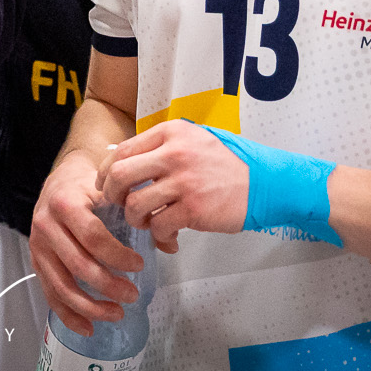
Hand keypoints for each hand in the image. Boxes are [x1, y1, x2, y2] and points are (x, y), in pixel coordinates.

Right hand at [29, 145, 146, 334]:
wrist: (59, 182)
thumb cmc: (87, 186)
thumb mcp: (111, 189)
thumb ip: (140, 214)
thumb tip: (169, 244)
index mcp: (65, 203)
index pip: (93, 236)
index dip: (117, 256)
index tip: (139, 264)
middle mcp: (46, 225)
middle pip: (78, 265)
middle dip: (108, 286)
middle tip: (132, 295)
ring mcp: (38, 246)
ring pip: (62, 286)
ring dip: (90, 307)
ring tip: (117, 314)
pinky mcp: (36, 262)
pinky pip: (50, 294)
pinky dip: (69, 315)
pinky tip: (88, 327)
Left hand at [103, 120, 250, 245]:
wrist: (264, 183)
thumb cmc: (226, 163)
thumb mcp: (192, 139)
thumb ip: (160, 146)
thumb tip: (119, 158)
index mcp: (171, 133)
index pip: (122, 150)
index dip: (106, 172)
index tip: (106, 185)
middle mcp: (174, 153)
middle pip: (119, 175)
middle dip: (112, 195)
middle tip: (119, 205)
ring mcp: (184, 182)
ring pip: (135, 206)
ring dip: (136, 220)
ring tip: (149, 222)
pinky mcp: (194, 209)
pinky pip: (159, 227)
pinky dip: (160, 237)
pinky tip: (169, 237)